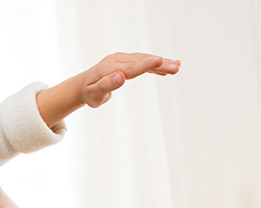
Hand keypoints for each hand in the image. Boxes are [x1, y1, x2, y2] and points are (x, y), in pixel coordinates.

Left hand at [35, 52, 180, 126]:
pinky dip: (154, 65)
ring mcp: (121, 59)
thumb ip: (106, 86)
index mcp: (109, 68)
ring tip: (177, 66)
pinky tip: (166, 68)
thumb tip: (120, 77)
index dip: (147, 64)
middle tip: (177, 66)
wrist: (82, 86)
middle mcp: (116, 60)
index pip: (132, 67)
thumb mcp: (94, 94)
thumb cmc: (89, 93)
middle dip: (160, 63)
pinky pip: (141, 62)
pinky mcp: (125, 61)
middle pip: (141, 61)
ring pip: (144, 60)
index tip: (160, 60)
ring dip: (161, 63)